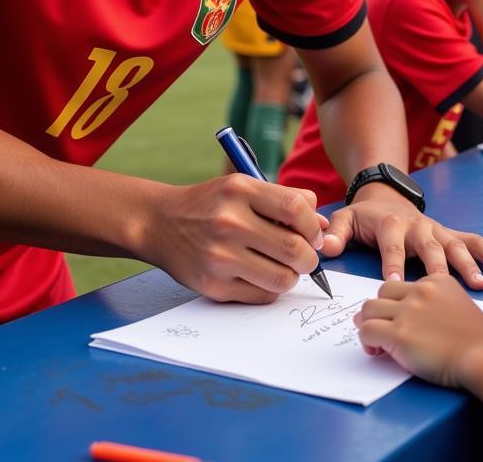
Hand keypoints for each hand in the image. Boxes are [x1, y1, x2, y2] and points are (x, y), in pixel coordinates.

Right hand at [151, 175, 328, 303]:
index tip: (312, 234)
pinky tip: (261, 275)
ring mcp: (219, 256)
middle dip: (309, 257)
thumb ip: (285, 200)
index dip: (313, 225)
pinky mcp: (213, 285)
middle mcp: (229, 222)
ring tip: (283, 267)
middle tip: (305, 257)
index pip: (295, 208)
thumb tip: (322, 226)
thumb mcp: (243, 187)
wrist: (159, 223)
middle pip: (294, 248)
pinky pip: (262, 296)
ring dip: (292, 276)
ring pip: (282, 278)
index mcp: (240, 190)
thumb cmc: (210, 203)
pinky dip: (270, 289)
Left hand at [320, 183, 482, 288]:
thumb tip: (325, 247)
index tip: (397, 283)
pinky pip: (482, 242)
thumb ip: (337, 234)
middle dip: (450, 266)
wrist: (386, 196)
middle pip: (436, 246)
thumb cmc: (365, 217)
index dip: (394, 263)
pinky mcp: (454, 236)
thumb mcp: (346, 220)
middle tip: (466, 286)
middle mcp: (421, 227)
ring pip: (466, 244)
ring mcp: (441, 231)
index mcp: (393, 225)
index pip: (393, 246)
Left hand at [354, 274, 482, 387]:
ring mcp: (408, 311)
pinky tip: (377, 351)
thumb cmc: (477, 340)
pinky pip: (366, 331)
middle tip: (381, 329)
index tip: (399, 319)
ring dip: (368, 325)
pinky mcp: (399, 334)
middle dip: (378, 311)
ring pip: (368, 309)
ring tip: (377, 342)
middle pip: (381, 292)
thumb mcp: (458, 306)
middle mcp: (419, 290)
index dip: (396, 304)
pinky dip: (366, 342)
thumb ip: (434, 305)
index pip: (402, 285)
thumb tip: (410, 319)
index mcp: (436, 280)